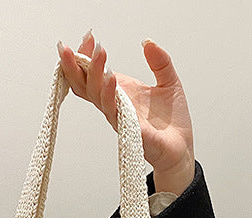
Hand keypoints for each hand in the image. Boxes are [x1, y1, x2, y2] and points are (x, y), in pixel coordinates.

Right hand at [57, 31, 194, 192]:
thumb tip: (148, 42)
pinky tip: (111, 78)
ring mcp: (119, 117)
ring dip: (95, 73)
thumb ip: (160, 61)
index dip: (85, 56)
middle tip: (69, 48)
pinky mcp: (129, 130)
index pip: (92, 73)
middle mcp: (114, 105)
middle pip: (84, 85)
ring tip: (100, 53)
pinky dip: (110, 94)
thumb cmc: (172, 121)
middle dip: (75, 65)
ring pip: (96, 96)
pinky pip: (113, 112)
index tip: (88, 37)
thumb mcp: (169, 81)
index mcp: (119, 92)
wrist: (181, 147)